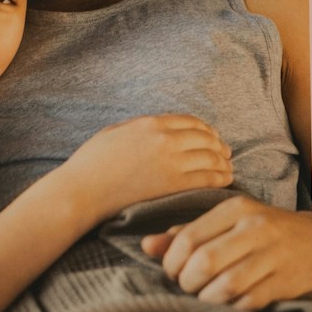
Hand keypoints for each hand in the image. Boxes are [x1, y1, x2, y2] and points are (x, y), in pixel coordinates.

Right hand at [58, 114, 233, 221]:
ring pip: (211, 157)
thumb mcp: (116, 131)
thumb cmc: (92, 162)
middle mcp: (165, 139)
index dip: (206, 130)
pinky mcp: (174, 185)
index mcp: (151, 123)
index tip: (212, 137)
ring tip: (228, 168)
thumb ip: (140, 127)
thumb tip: (157, 128)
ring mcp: (171, 162)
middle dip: (219, 145)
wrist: (83, 190)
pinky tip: (225, 181)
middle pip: (205, 138)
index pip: (191, 122)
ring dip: (224, 162)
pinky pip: (208, 178)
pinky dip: (221, 178)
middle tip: (226, 153)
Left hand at [141, 198, 311, 308]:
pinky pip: (248, 302)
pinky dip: (230, 307)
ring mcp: (273, 256)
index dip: (171, 261)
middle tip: (186, 285)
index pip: (189, 238)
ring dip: (206, 297)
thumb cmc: (261, 232)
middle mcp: (255, 229)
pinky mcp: (285, 281)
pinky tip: (225, 304)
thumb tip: (147, 246)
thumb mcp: (227, 222)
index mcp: (236, 209)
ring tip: (202, 296)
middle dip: (186, 281)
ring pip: (226, 285)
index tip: (171, 271)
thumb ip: (187, 233)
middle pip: (205, 262)